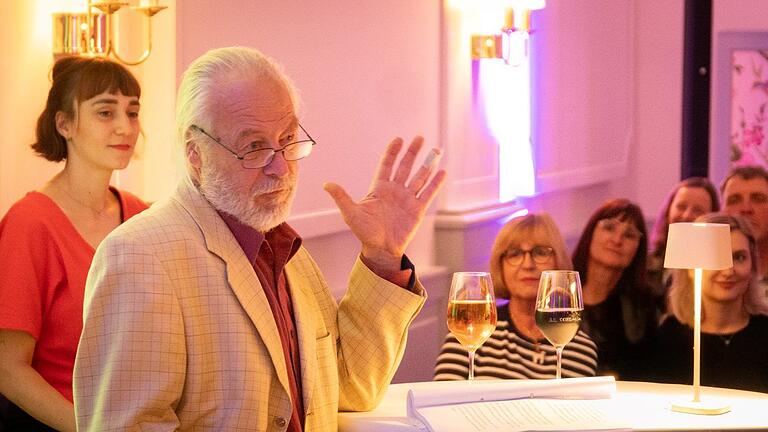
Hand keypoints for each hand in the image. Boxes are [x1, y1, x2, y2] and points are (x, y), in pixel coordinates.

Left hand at [324, 136, 446, 278]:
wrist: (381, 249)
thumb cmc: (364, 231)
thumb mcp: (351, 213)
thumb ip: (342, 197)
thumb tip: (326, 184)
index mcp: (379, 188)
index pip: (387, 165)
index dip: (392, 152)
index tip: (398, 139)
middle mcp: (395, 190)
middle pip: (405, 167)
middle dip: (412, 152)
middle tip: (419, 138)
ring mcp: (407, 199)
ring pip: (419, 177)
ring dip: (428, 164)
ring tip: (436, 150)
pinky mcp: (417, 209)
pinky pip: (428, 193)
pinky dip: (436, 183)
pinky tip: (442, 172)